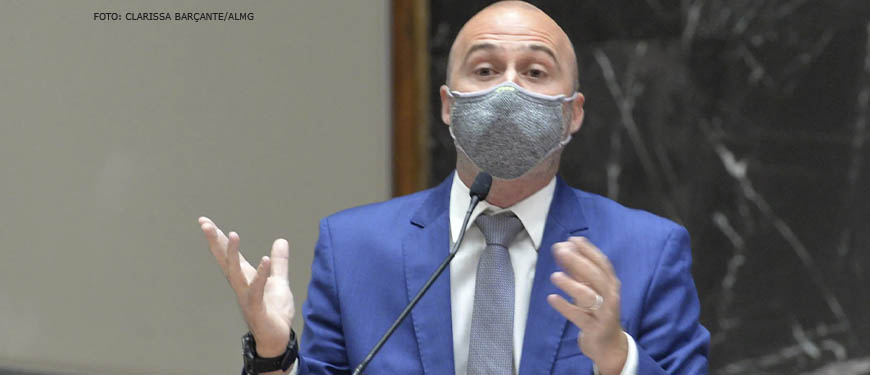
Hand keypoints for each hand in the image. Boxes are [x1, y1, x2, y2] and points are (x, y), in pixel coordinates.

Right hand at [198, 216, 294, 356]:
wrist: (277, 339)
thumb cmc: (274, 313)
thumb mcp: (279, 282)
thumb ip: (279, 262)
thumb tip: (281, 240)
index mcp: (245, 278)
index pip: (228, 255)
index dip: (218, 238)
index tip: (205, 222)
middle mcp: (241, 286)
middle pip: (225, 260)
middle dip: (216, 242)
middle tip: (205, 224)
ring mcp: (247, 297)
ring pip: (236, 273)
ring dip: (233, 254)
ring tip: (233, 234)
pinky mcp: (257, 308)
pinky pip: (256, 289)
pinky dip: (260, 275)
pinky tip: (264, 260)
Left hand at [547, 237, 626, 374]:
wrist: (608, 345)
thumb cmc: (596, 311)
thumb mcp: (589, 289)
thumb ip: (577, 271)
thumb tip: (563, 248)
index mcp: (611, 284)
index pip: (602, 263)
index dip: (588, 250)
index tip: (572, 239)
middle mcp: (610, 296)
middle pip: (596, 276)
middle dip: (578, 261)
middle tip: (561, 251)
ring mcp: (604, 313)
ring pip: (589, 296)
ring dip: (571, 284)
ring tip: (554, 276)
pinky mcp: (595, 329)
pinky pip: (579, 317)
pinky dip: (565, 307)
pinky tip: (552, 298)